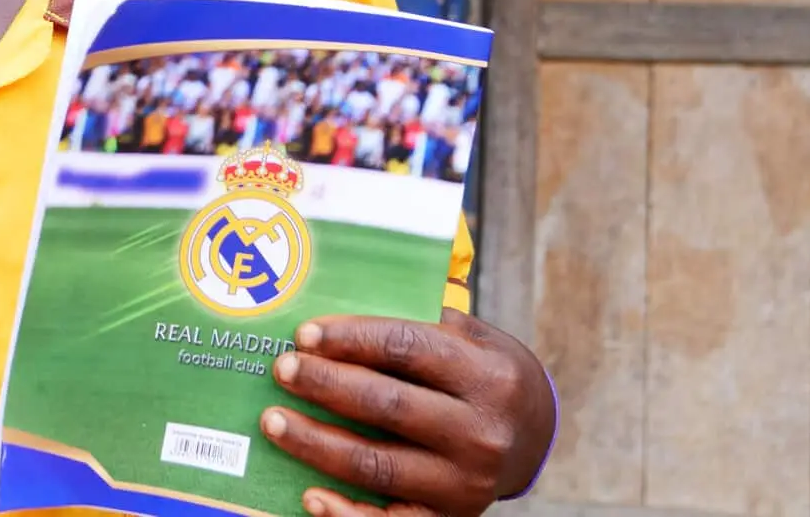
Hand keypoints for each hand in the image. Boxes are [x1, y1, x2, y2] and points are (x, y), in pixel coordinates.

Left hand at [259, 309, 552, 516]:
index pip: (407, 349)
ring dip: (317, 443)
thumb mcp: (474, 339)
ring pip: (377, 463)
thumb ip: (423, 324)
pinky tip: (308, 494)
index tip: (305, 334)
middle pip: (387, 405)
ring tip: (274, 422)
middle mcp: (480, 432)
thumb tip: (342, 312)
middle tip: (282, 369)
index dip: (351, 339)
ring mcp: (465, 482)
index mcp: (487, 376)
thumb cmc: (485, 375)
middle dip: (325, 385)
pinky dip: (345, 512)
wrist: (535, 437)